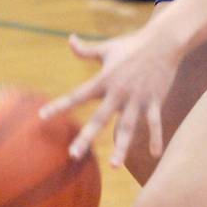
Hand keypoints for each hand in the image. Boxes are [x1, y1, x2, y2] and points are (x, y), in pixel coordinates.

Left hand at [39, 27, 181, 165]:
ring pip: (127, 127)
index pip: (78, 95)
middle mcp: (119, 92)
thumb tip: (70, 40)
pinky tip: (155, 155)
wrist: (163, 41)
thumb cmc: (133, 44)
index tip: (43, 117)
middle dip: (87, 137)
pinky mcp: (154, 100)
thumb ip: (87, 50)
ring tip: (113, 166)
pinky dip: (156, 138)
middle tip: (73, 154)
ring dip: (121, 147)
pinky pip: (154, 123)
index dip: (60, 105)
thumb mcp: (107, 47)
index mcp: (104, 79)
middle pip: (100, 118)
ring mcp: (137, 98)